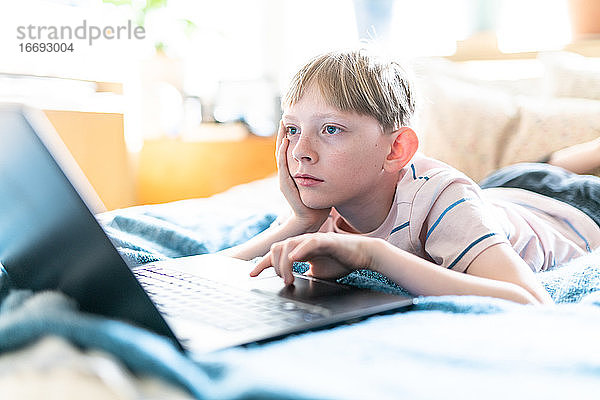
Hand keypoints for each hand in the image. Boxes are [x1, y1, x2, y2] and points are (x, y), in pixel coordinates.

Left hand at [250, 232, 374, 284]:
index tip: (252, 275)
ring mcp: (312, 240)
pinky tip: (295, 259)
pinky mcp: (325, 240)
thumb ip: (303, 276)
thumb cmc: (340, 262)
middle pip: (277, 248)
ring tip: (290, 278)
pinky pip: (309, 242)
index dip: (262, 264)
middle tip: (285, 281)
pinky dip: (299, 250)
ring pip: (288, 245)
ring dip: (285, 264)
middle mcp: (302, 242)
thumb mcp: (316, 273)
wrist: (362, 255)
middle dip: (274, 266)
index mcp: (298, 249)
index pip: (275, 254)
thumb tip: (292, 286)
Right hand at [276, 120, 330, 231]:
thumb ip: (330, 172)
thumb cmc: (320, 204)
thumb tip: (344, 160)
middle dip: (285, 132)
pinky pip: (282, 164)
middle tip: (286, 116)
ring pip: (281, 153)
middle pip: (284, 148)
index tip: (298, 121)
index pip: (294, 149)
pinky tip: (286, 139)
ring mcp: (285, 177)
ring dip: (281, 138)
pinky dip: (283, 151)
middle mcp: (288, 172)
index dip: (295, 135)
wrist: (311, 220)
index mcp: (297, 171)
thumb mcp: (326, 183)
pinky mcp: (285, 183)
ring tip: (284, 123)